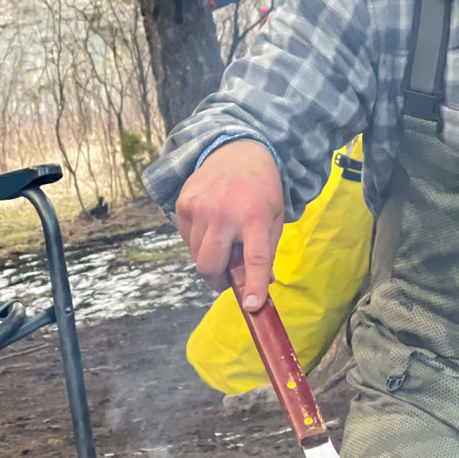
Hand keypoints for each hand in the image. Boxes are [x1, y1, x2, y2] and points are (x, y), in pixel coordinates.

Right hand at [175, 139, 283, 306]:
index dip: (253, 285)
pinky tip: (211, 226)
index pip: (255, 258)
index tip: (251, 306)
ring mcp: (200, 207)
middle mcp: (224, 213)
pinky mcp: (183, 204)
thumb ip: (266, 251)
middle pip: (209, 265)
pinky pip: (186, 239)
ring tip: (223, 241)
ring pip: (196, 255)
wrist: (237, 150)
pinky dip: (198, 242)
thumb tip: (256, 289)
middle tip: (228, 279)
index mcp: (255, 217)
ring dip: (209, 259)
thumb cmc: (261, 190)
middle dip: (217, 281)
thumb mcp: (275, 217)